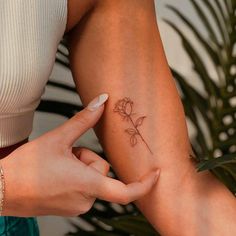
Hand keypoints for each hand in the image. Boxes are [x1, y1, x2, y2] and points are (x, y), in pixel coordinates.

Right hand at [0, 93, 159, 216]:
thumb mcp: (59, 138)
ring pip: (91, 178)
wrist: (3, 189)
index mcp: (87, 184)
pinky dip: (76, 176)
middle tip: (66, 155)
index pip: (126, 192)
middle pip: (101, 171)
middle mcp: (85, 199)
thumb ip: (84, 120)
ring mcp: (77, 205)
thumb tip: (102, 100)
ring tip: (58, 164)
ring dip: (80, 167)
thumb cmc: (28, 166)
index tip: (157, 173)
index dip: (145, 184)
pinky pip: (83, 187)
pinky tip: (57, 173)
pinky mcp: (70, 207)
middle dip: (87, 159)